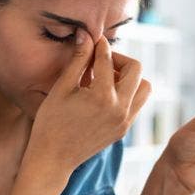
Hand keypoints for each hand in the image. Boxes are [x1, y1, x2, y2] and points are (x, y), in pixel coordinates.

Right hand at [27, 30, 151, 174]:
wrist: (53, 159)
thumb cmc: (51, 123)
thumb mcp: (62, 88)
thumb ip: (78, 60)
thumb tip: (86, 35)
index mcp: (102, 96)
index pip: (107, 59)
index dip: (99, 46)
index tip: (93, 40)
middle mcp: (120, 109)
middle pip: (136, 69)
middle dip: (119, 59)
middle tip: (100, 61)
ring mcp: (125, 121)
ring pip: (144, 87)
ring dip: (129, 77)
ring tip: (106, 78)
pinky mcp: (124, 129)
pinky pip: (137, 104)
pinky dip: (128, 93)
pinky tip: (105, 94)